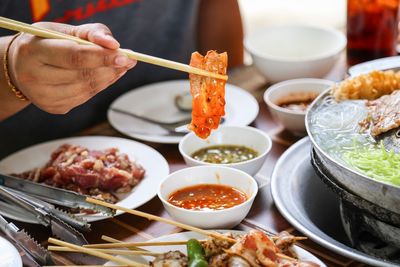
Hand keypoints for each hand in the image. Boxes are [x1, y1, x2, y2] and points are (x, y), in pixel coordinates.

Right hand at [7, 22, 136, 113]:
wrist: (22, 65)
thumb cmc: (47, 43)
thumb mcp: (64, 30)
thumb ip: (91, 33)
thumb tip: (114, 45)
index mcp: (33, 50)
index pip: (74, 56)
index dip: (102, 56)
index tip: (124, 55)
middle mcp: (34, 76)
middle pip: (82, 75)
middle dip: (110, 68)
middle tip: (128, 61)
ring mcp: (42, 96)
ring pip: (86, 90)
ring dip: (108, 78)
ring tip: (120, 67)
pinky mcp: (52, 107)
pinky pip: (84, 98)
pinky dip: (100, 87)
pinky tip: (107, 76)